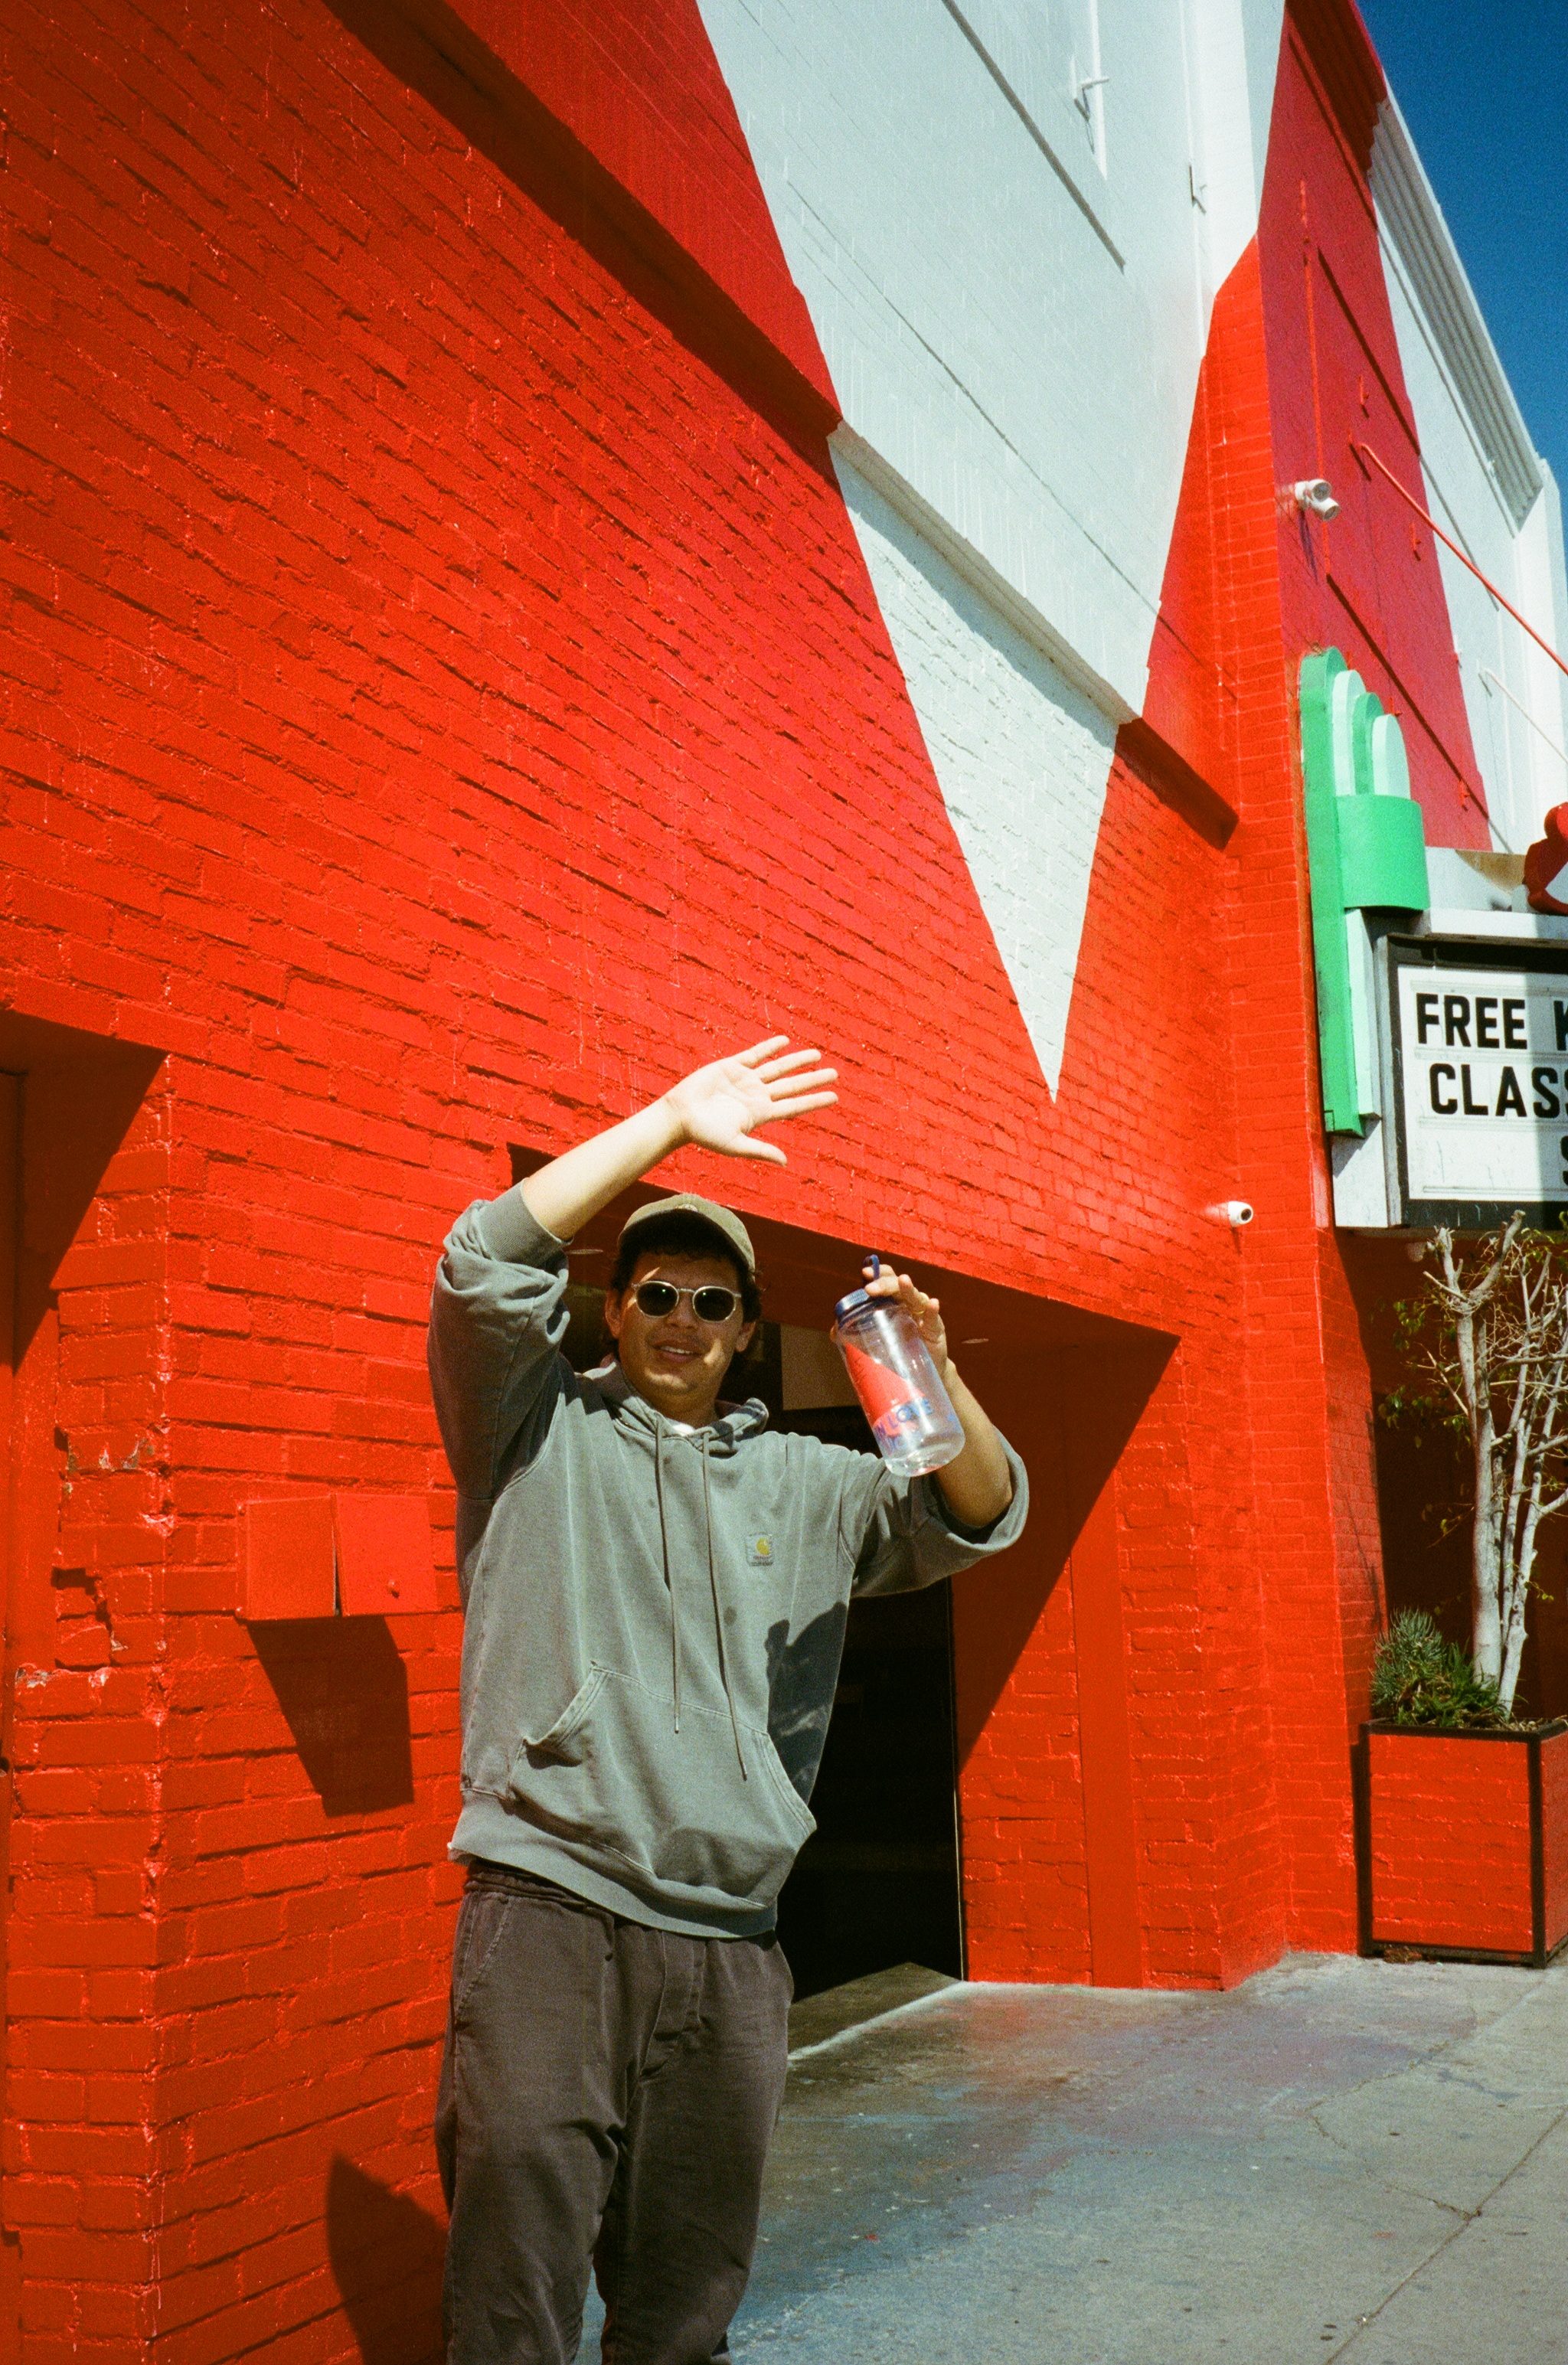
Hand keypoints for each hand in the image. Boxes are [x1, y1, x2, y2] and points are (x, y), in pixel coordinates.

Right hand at [661, 1036, 837, 1166]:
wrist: (680, 1115)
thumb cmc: (704, 1134)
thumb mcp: (734, 1144)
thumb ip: (759, 1150)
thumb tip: (785, 1161)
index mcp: (760, 1114)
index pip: (794, 1106)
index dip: (814, 1100)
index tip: (834, 1096)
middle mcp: (757, 1096)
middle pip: (792, 1085)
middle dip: (813, 1079)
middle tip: (835, 1073)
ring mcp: (746, 1080)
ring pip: (777, 1068)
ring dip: (797, 1061)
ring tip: (817, 1054)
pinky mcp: (732, 1066)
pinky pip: (755, 1054)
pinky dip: (770, 1047)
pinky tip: (784, 1042)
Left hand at [851, 1256, 950, 1375]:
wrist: (918, 1374)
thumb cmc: (895, 1350)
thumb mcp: (874, 1339)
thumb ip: (853, 1332)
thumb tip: (833, 1332)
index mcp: (892, 1301)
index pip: (886, 1279)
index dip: (877, 1274)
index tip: (865, 1273)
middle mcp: (907, 1303)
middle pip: (897, 1286)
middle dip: (885, 1283)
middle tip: (871, 1288)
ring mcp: (921, 1314)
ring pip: (916, 1297)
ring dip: (909, 1289)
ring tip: (904, 1281)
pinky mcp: (935, 1329)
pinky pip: (933, 1318)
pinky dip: (932, 1310)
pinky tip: (932, 1304)